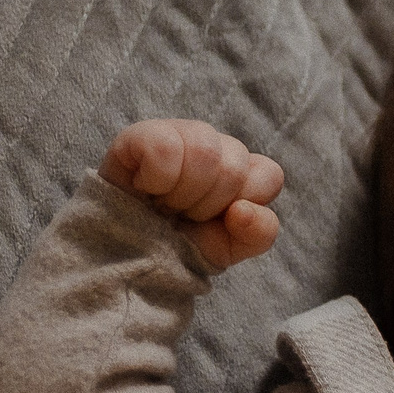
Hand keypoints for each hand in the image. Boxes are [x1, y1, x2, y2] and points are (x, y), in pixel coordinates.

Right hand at [99, 119, 284, 270]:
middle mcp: (215, 145)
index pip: (268, 175)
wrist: (125, 258)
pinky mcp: (139, 135)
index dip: (242, 207)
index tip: (214, 222)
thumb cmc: (180, 246)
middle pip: (234, 165)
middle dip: (205, 206)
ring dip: (181, 194)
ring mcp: (179, 134)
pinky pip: (164, 146)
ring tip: (162, 204)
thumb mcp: (229, 247)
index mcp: (242, 168)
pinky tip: (144, 188)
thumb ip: (259, 233)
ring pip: (204, 151)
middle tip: (180, 215)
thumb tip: (243, 210)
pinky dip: (156, 179)